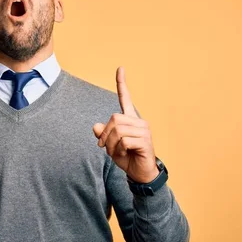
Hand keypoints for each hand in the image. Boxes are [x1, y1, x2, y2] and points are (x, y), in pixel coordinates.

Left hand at [93, 67, 158, 183]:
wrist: (140, 173)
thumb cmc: (127, 157)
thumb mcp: (110, 146)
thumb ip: (103, 135)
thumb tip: (95, 126)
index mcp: (130, 119)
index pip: (125, 98)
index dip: (121, 84)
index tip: (120, 68)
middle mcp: (139, 121)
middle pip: (114, 119)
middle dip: (105, 135)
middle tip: (105, 147)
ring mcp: (144, 130)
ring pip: (117, 130)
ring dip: (111, 145)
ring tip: (117, 153)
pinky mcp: (145, 141)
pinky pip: (124, 141)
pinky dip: (119, 150)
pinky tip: (126, 155)